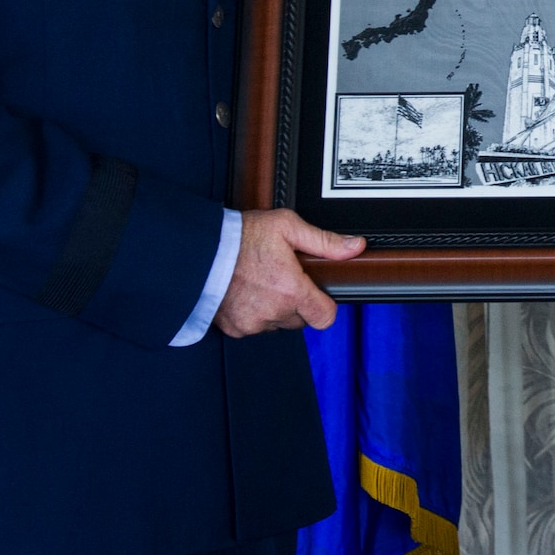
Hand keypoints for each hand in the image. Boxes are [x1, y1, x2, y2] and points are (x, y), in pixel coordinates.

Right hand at [214, 209, 365, 337]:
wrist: (199, 250)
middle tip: (281, 279)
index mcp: (292, 291)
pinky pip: (253, 326)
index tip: (317, 294)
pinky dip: (252, 313)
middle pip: (300, 319)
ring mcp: (252, 323)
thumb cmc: (241, 236)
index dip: (324, 306)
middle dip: (296, 303)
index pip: (325, 318)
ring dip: (273, 308)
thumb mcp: (287, 227)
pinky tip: (245, 292)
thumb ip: (324, 241)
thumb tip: (355, 247)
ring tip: (260, 282)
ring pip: (276, 323)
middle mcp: (273, 312)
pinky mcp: (233, 328)